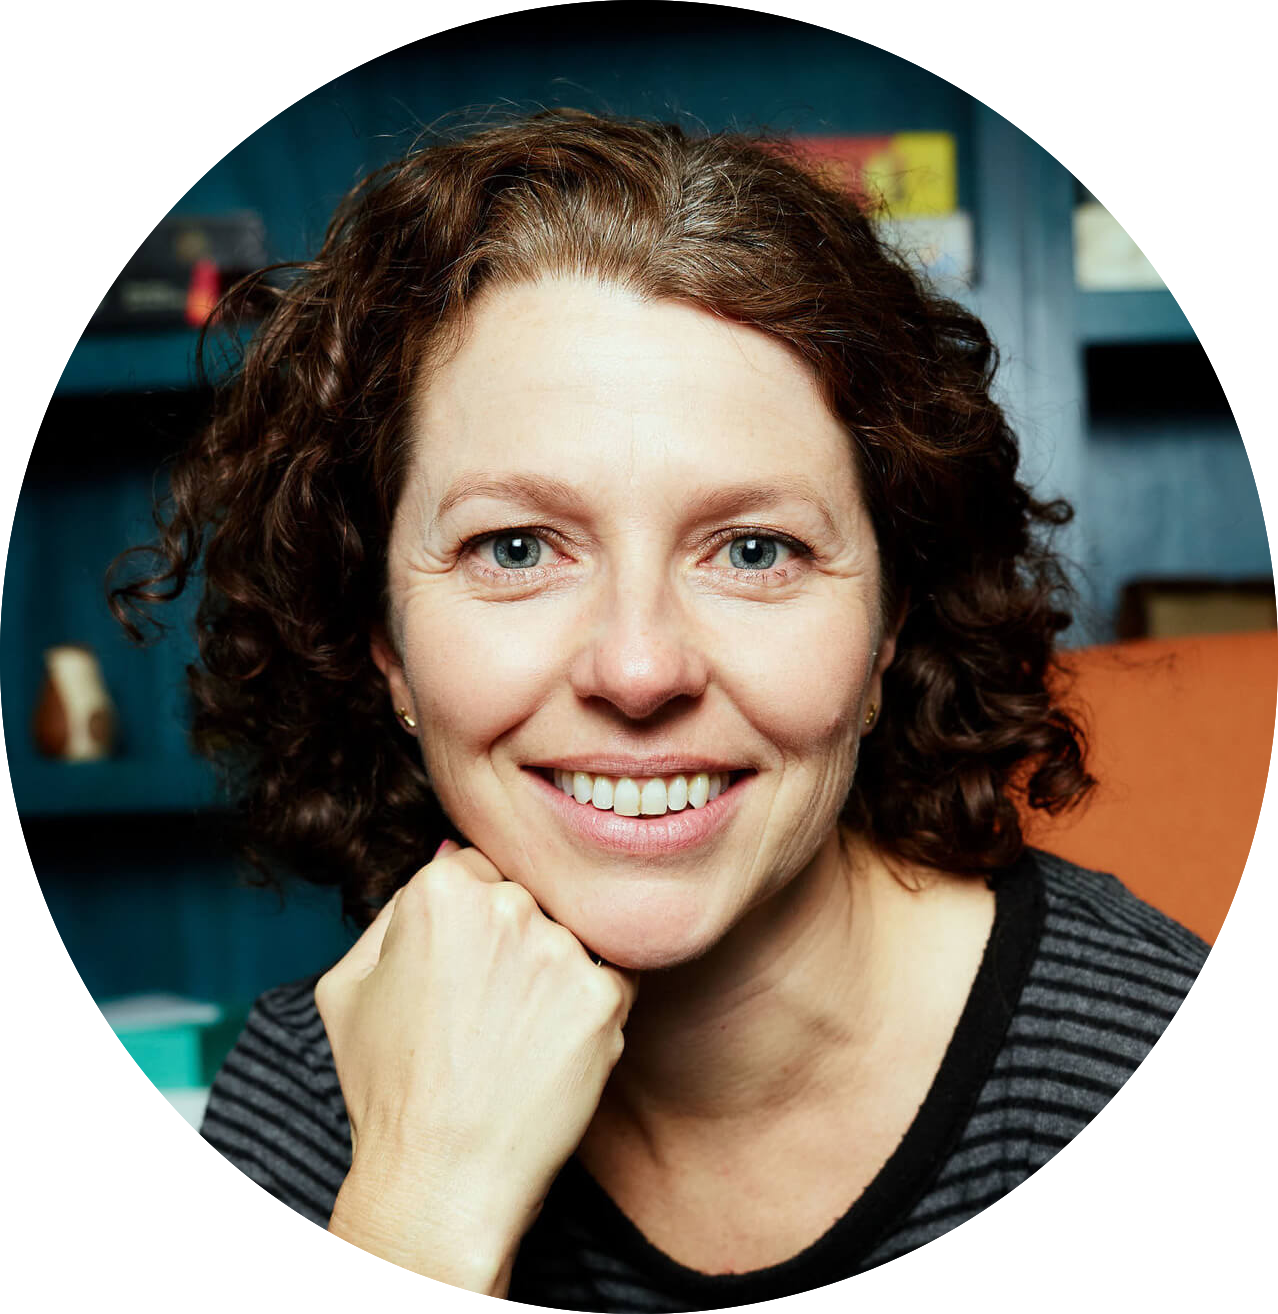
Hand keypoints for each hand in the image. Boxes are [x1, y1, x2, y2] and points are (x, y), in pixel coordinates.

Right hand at [315, 840, 638, 1271]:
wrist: (441, 1181)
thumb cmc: (388, 1088)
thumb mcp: (347, 986)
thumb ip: (393, 910)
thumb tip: (449, 853)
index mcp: (439, 889)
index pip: (478, 870)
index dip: (470, 926)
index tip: (462, 974)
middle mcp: (506, 905)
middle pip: (528, 897)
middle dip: (515, 942)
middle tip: (489, 1012)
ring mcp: (561, 951)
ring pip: (571, 937)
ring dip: (555, 973)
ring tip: (518, 1036)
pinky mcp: (606, 998)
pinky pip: (613, 980)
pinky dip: (592, 1009)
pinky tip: (555, 1046)